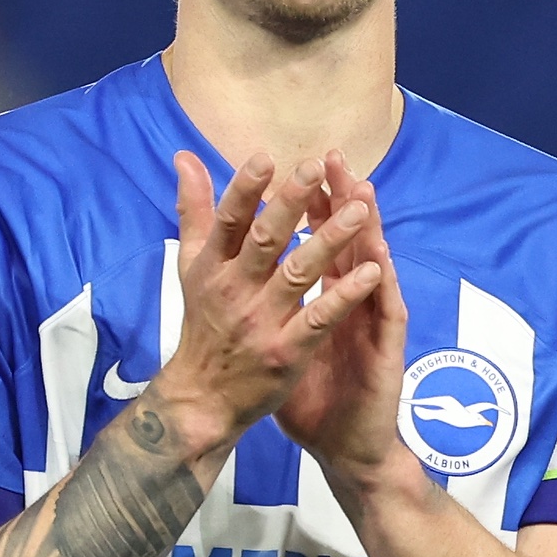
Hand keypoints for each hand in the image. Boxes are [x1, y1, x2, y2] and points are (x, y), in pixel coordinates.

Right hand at [155, 150, 383, 454]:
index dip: (244, 189)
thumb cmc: (202, 323)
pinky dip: (345, 295)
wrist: (201, 399)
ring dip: (330, 240)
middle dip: (289, 203)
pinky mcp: (286, 352)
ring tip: (358, 211)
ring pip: (298, 274)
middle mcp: (233, 290)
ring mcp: (261, 322)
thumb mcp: (189, 266)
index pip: (228, 221)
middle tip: (314, 167)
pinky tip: (372, 273)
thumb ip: (193, 210)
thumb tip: (185, 157)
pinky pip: (320, 319)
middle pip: (264, 240)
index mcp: (211, 266)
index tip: (266, 158)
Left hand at [275, 151, 408, 477]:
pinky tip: (378, 262)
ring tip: (362, 193)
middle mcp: (350, 299)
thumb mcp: (277, 340)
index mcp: (323, 294)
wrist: (346, 445)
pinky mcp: (385, 349)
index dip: (302, 204)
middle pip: (346, 240)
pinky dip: (381, 285)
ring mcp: (370, 321)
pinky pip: (383, 312)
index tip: (285, 164)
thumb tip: (227, 275)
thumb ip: (257, 302)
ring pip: (371, 265)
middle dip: (337, 200)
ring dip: (368, 230)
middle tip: (330, 159)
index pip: (313, 238)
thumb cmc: (313, 391)